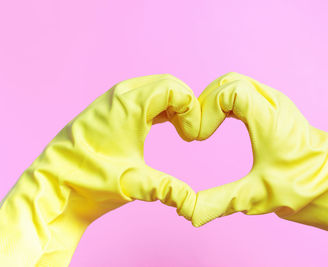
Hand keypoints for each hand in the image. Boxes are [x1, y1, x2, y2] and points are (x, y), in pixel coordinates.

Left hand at [0, 74, 199, 265]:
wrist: (54, 186)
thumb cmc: (89, 182)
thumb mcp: (135, 185)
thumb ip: (171, 189)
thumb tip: (195, 203)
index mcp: (130, 105)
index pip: (175, 89)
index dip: (192, 110)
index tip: (192, 138)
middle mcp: (122, 95)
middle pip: (169, 84)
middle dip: (187, 105)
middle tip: (190, 134)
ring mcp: (115, 99)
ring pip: (158, 88)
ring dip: (175, 105)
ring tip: (181, 131)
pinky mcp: (112, 109)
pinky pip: (146, 97)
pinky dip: (162, 107)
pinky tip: (168, 126)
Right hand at [187, 72, 327, 259]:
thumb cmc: (301, 187)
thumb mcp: (256, 196)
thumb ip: (219, 202)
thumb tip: (188, 214)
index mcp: (268, 117)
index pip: (229, 91)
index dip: (207, 109)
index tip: (200, 136)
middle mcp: (273, 102)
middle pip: (229, 82)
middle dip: (206, 102)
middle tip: (198, 130)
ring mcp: (276, 102)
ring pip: (237, 83)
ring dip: (215, 100)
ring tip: (206, 126)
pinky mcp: (276, 108)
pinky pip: (245, 91)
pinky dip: (227, 101)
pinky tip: (220, 122)